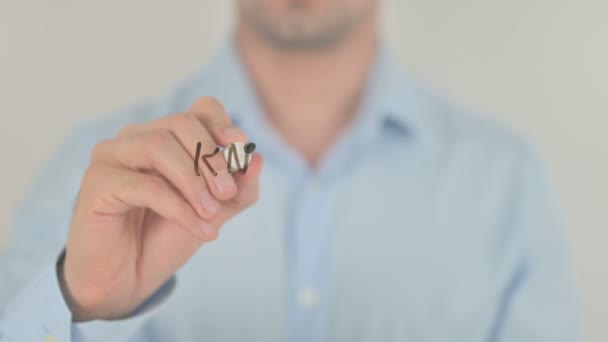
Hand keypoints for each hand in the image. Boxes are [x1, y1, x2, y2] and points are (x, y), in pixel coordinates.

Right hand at [59, 97, 262, 320]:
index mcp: (164, 136)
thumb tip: (257, 159)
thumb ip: (239, 188)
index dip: (222, 124)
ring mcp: (111, 156)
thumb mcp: (215, 211)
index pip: (198, 110)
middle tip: (228, 193)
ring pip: (158, 146)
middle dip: (211, 157)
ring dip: (194, 181)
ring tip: (213, 213)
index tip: (241, 148)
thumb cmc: (167, 237)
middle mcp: (135, 138)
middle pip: (180, 123)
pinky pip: (145, 185)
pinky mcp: (97, 182)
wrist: (129, 279)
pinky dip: (180, 208)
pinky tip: (201, 230)